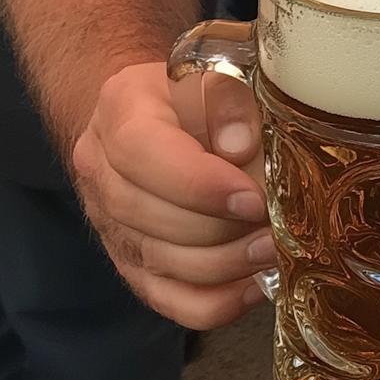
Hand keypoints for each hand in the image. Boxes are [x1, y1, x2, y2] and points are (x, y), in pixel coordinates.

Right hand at [71, 60, 275, 327]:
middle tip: (278, 229)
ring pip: (160, 263)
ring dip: (226, 266)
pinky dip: (218, 303)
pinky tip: (259, 284)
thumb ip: (230, 101)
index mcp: (119, 112)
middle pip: (148, 216)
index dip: (199, 184)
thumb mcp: (218, 76)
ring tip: (276, 252)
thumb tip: (240, 147)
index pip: (141, 153)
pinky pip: (170, 301)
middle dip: (222, 230)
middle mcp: (101, 171)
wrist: (163, 117)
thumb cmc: (200, 96)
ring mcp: (111, 224)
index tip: (253, 198)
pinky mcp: (133, 264)